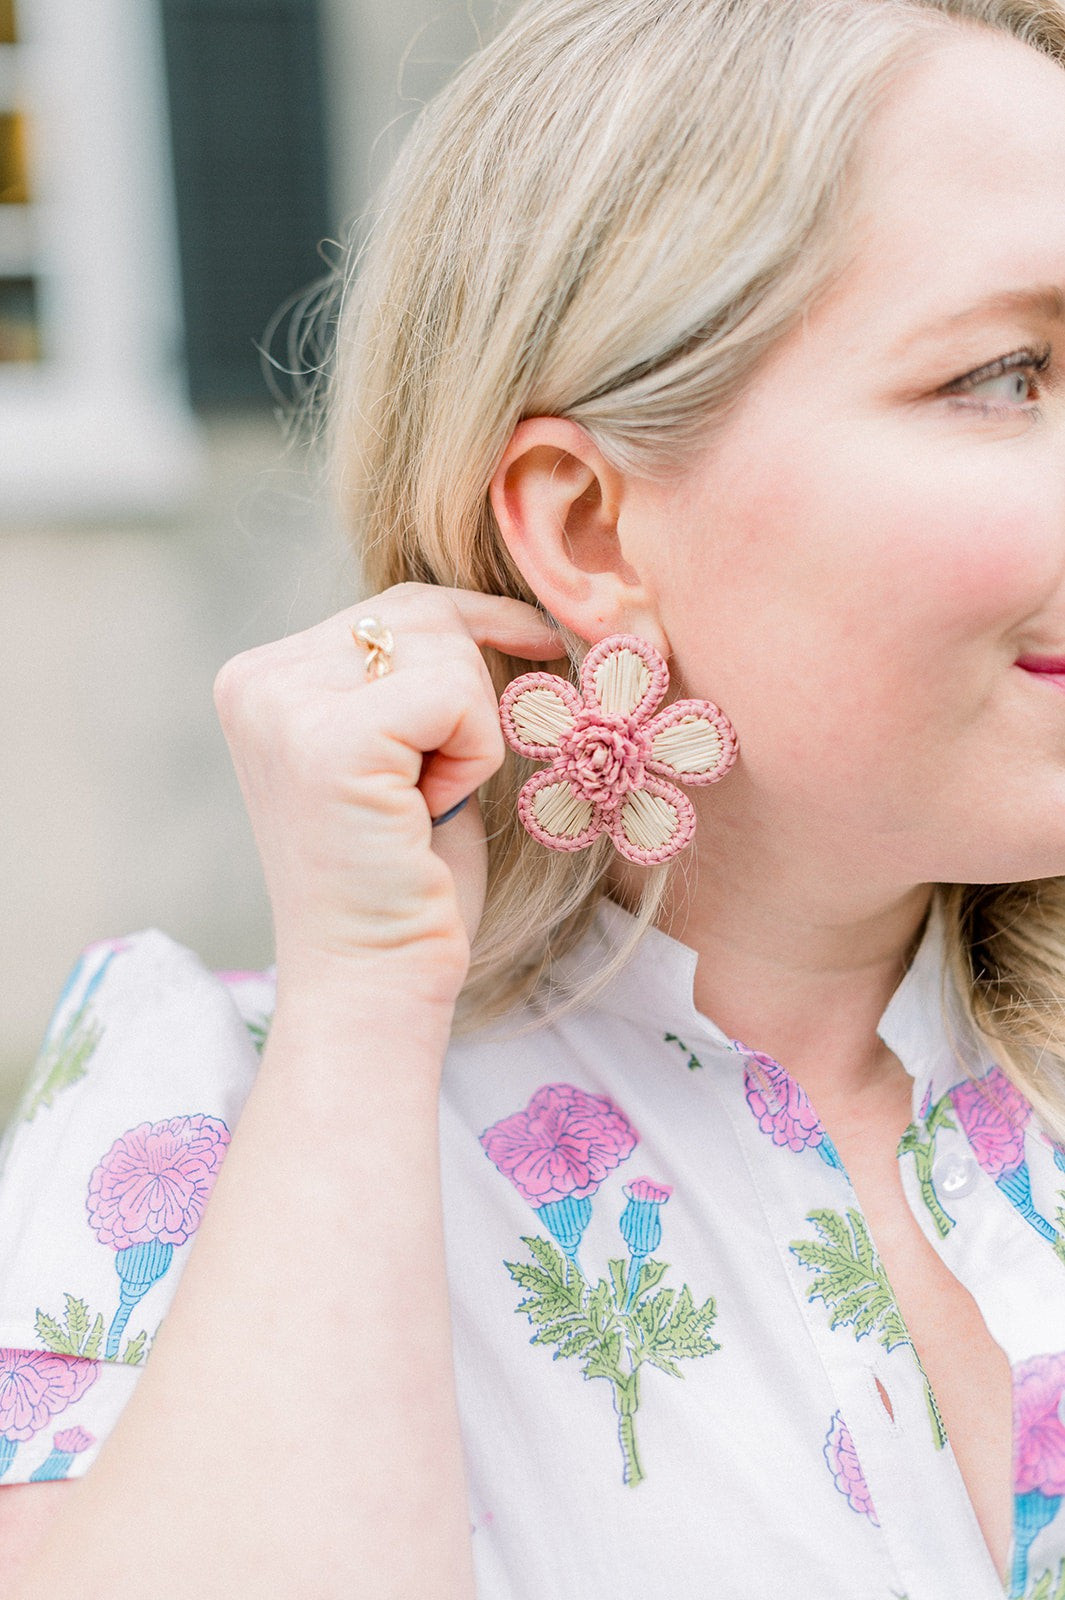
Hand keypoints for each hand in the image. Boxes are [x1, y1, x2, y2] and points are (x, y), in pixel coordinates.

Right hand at [213, 584, 564, 1005]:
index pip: (393, 607)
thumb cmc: (402, 881)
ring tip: (425, 803)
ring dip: (470, 730)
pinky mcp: (330, 742)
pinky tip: (430, 811)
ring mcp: (283, 707)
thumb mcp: (399, 755)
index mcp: (260, 680)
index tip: (534, 644)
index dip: (476, 628)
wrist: (373, 982)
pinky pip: (457, 697)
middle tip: (448, 781)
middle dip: (473, 687)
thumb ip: (408, 679)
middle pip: (421, 613)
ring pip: (445, 648)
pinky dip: (474, 755)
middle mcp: (255, 682)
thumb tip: (489, 613)